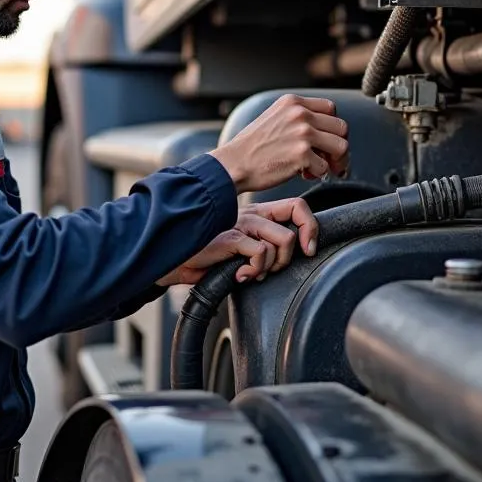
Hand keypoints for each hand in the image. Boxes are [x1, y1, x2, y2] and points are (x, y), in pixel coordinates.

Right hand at [157, 197, 318, 285]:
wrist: (171, 261)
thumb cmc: (205, 259)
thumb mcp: (239, 251)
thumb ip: (260, 249)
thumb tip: (284, 263)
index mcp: (256, 213)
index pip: (295, 206)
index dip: (310, 226)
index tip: (308, 250)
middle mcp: (251, 213)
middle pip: (298, 210)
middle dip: (301, 243)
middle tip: (282, 266)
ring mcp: (241, 223)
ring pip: (284, 238)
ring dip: (274, 265)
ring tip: (254, 272)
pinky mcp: (230, 237)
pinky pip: (261, 253)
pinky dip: (256, 270)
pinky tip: (240, 275)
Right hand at [209, 94, 349, 192]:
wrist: (233, 164)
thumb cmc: (250, 148)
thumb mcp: (273, 118)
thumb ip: (296, 117)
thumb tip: (323, 132)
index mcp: (293, 102)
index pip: (330, 109)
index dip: (331, 127)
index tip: (326, 141)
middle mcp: (300, 114)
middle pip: (341, 128)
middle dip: (338, 147)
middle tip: (330, 160)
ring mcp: (303, 133)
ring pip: (342, 147)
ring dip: (334, 162)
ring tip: (319, 169)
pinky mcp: (302, 155)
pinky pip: (325, 168)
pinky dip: (317, 175)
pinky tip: (303, 174)